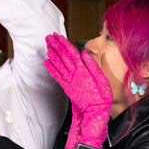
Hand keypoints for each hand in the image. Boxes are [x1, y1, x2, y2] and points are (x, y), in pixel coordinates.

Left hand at [44, 33, 110, 148]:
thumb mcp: (102, 79)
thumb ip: (92, 65)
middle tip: (49, 37)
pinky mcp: (67, 88)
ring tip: (47, 45)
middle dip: (56, 45)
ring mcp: (69, 81)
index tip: (59, 37)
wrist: (95, 111)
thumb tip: (84, 53)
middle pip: (63, 56)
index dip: (64, 44)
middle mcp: (74, 75)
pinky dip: (51, 68)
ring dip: (52, 53)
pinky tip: (47, 62)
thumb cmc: (101, 96)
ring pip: (58, 64)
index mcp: (83, 71)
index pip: (71, 53)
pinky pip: (56, 76)